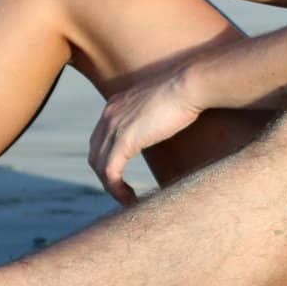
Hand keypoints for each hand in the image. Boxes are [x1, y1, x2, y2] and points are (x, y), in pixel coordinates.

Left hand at [89, 67, 203, 204]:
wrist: (190, 85)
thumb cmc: (186, 92)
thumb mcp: (161, 104)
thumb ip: (152, 116)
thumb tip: (162, 129)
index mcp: (115, 104)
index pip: (100, 138)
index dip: (108, 158)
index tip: (123, 174)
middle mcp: (109, 114)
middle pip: (96, 153)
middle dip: (106, 175)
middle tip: (123, 191)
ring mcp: (114, 127)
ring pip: (100, 166)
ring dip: (111, 187)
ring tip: (127, 200)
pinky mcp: (124, 141)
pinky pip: (110, 172)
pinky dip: (116, 189)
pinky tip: (129, 200)